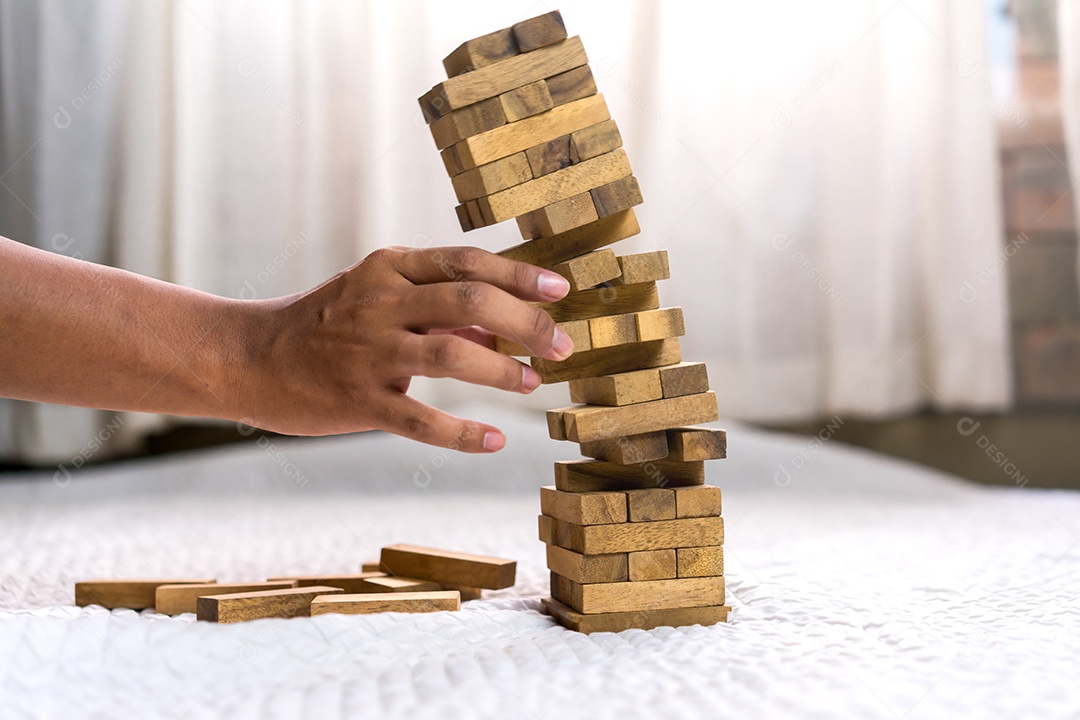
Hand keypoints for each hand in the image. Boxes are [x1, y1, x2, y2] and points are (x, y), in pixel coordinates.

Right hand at [234, 246, 572, 450]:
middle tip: (561, 346)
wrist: (251, 358)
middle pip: (470, 302)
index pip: (467, 262)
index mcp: (389, 269)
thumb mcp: (379, 298)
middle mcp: (381, 303)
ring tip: (531, 383)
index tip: (561, 290)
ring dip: (502, 371)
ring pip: (452, 355)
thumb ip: (440, 309)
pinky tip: (493, 441)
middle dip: (527, 322)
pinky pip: (420, 421)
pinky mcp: (357, 400)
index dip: (520, 276)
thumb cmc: (327, 324)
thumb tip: (504, 330)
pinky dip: (463, 434)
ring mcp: (369, 352)